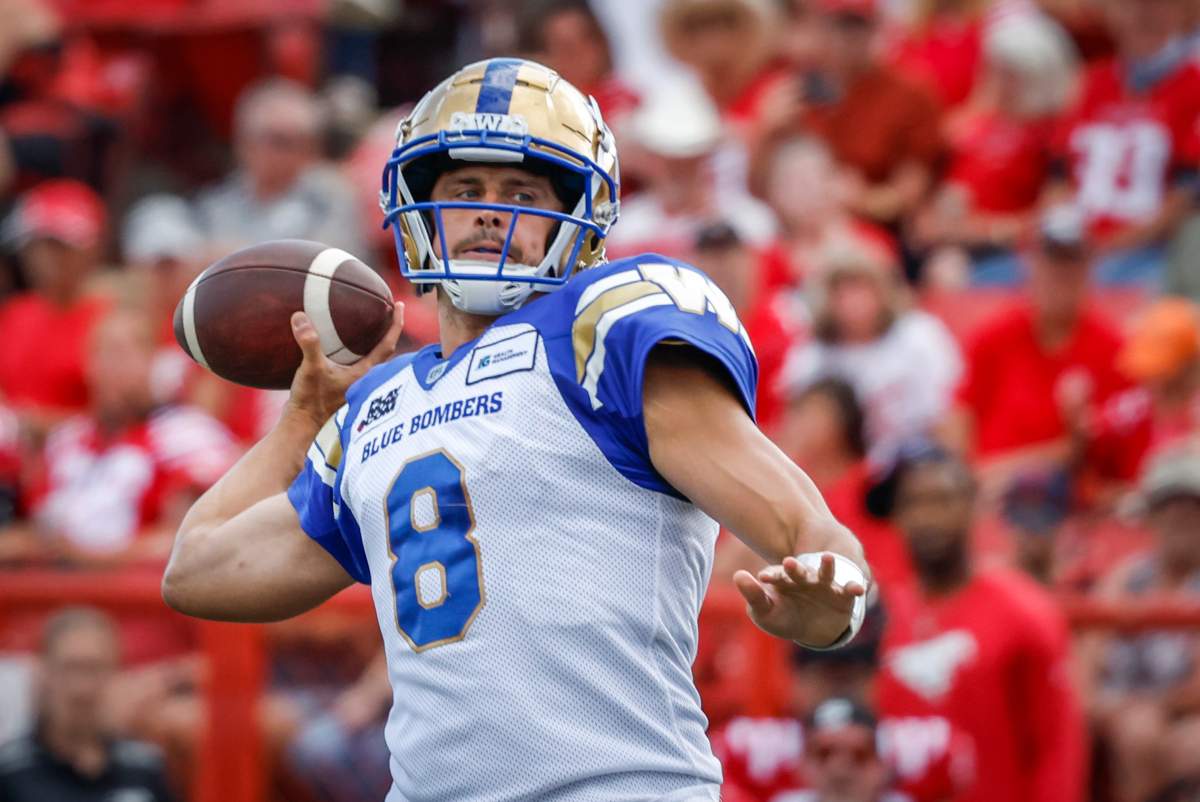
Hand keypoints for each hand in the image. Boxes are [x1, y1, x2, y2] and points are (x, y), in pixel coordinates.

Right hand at [285, 301, 404, 427]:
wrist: (302, 428)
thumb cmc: (311, 402)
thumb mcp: (310, 369)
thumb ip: (309, 343)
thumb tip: (300, 317)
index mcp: (365, 373)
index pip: (388, 344)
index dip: (396, 324)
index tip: (400, 305)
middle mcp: (365, 379)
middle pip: (386, 351)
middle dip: (389, 331)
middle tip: (389, 310)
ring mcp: (355, 385)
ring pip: (373, 360)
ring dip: (374, 342)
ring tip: (370, 325)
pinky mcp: (343, 388)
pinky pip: (358, 365)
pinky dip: (357, 352)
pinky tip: (344, 348)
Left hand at [733, 553, 865, 646]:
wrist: (813, 630)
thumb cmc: (783, 619)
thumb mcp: (765, 613)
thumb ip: (753, 596)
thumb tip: (738, 575)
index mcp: (784, 580)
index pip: (776, 576)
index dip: (770, 576)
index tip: (762, 577)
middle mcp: (805, 579)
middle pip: (800, 572)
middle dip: (795, 568)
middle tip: (789, 562)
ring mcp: (825, 585)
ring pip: (825, 573)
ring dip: (827, 566)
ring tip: (828, 557)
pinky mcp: (843, 596)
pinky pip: (849, 590)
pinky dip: (854, 587)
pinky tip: (858, 588)